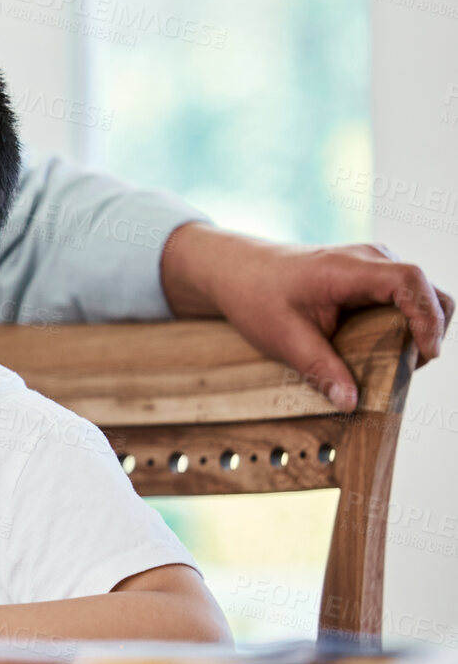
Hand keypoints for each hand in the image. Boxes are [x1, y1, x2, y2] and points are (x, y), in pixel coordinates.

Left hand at [162, 223, 452, 411]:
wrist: (234, 269)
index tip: (426, 353)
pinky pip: (403, 300)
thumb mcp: (283, 337)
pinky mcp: (370, 277)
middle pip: (428, 292)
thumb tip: (350, 403)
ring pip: (420, 297)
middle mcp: (369, 259)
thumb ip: (319, 370)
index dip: (428, 318)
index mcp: (347, 268)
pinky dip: (403, 326)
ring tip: (389, 363)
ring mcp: (372, 266)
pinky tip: (378, 350)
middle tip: (406, 368)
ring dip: (417, 331)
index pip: (409, 281)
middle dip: (430, 331)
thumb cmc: (255, 295)